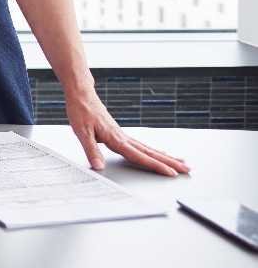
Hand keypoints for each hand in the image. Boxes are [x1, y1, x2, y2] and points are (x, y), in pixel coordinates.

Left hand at [65, 86, 188, 175]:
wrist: (81, 94)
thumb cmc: (81, 110)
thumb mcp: (82, 132)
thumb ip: (91, 151)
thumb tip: (99, 167)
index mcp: (116, 139)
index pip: (139, 156)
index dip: (155, 166)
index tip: (170, 173)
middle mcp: (123, 137)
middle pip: (150, 152)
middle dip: (170, 162)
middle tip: (187, 169)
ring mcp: (123, 135)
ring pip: (148, 148)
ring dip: (166, 157)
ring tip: (181, 163)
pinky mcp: (120, 133)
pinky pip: (141, 145)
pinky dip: (153, 151)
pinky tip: (160, 154)